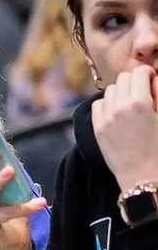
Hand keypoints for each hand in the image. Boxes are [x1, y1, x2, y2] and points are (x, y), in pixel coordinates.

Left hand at [91, 65, 157, 192]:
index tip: (152, 81)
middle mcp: (119, 107)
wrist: (143, 176)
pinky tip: (117, 111)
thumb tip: (153, 80)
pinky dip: (107, 104)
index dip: (148, 74)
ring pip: (110, 90)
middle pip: (123, 78)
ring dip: (121, 92)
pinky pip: (98, 105)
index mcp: (140, 103)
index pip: (139, 72)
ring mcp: (106, 118)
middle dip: (134, 81)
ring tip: (131, 103)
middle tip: (143, 92)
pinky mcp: (98, 129)